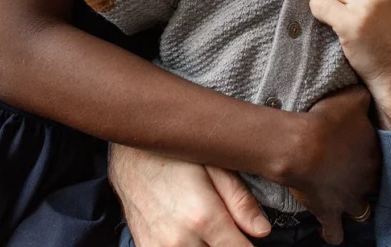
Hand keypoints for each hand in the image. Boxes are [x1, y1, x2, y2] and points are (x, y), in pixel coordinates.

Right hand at [108, 144, 270, 246]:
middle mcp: (180, 241)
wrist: (128, 155)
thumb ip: (240, 201)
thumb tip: (263, 231)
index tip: (253, 236)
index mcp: (204, 218)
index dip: (252, 244)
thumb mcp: (215, 166)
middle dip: (231, 243)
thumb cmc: (175, 154)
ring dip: (210, 246)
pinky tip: (194, 234)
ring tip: (212, 228)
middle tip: (231, 227)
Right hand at [286, 87, 379, 244]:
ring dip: (357, 209)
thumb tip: (374, 90)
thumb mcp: (353, 98)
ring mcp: (350, 200)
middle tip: (358, 176)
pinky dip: (333, 234)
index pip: (387, 160)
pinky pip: (335, 233)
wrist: (302, 146)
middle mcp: (367, 181)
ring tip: (349, 203)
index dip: (377, 157)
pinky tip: (332, 233)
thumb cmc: (327, 120)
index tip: (367, 152)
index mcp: (375, 155)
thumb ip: (366, 96)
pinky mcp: (329, 213)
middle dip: (370, 184)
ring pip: (362, 212)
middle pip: (377, 187)